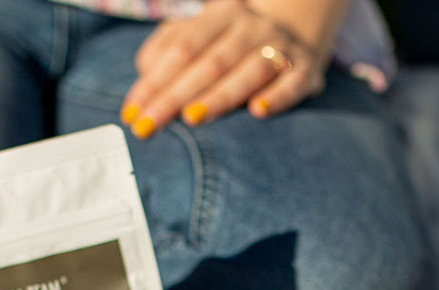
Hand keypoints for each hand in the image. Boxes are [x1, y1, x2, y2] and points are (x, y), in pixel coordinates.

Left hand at [119, 0, 327, 137]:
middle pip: (209, 64)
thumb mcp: (203, 32)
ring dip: (220, 96)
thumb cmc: (235, 39)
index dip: (154, 81)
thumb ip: (169, 47)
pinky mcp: (306, 70)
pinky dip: (278, 96)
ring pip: (248, 71)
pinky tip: (259, 111)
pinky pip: (292, 83)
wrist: (300, 24)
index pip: (182, 48)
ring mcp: (281, 47)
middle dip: (175, 97)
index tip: (132, 112)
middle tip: (148, 127)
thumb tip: (143, 71)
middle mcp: (251, 27)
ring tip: (192, 118)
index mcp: (221, 13)